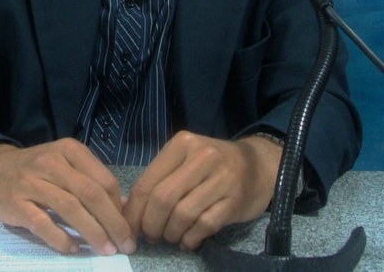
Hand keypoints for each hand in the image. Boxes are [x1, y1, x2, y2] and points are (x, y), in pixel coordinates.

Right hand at [0, 140, 135, 255]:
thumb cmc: (36, 169)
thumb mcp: (65, 165)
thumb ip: (92, 181)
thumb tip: (124, 206)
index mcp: (69, 151)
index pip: (103, 179)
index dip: (119, 207)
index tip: (128, 228)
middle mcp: (52, 162)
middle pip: (90, 193)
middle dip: (112, 222)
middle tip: (125, 245)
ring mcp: (32, 182)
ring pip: (69, 207)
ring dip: (92, 232)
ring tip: (106, 250)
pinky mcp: (15, 202)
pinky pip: (42, 223)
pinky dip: (60, 238)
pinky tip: (73, 249)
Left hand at [122, 131, 281, 249]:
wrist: (258, 165)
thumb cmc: (213, 164)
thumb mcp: (185, 159)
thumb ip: (159, 178)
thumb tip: (126, 207)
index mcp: (182, 144)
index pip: (148, 182)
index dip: (134, 211)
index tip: (129, 228)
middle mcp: (202, 157)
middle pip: (162, 199)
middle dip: (150, 225)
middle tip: (151, 236)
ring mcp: (221, 178)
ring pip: (182, 215)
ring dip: (170, 234)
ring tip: (170, 236)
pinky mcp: (235, 200)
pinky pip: (203, 226)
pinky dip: (190, 239)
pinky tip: (188, 239)